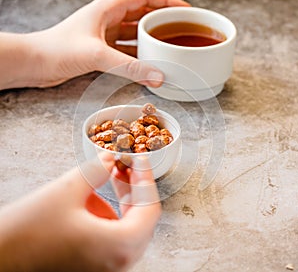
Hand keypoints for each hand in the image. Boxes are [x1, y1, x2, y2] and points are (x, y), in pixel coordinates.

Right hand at [0, 153, 160, 271]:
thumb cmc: (26, 234)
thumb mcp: (66, 191)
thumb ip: (96, 170)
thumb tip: (111, 158)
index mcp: (119, 246)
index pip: (150, 207)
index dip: (146, 178)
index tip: (140, 158)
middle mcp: (119, 261)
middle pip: (141, 216)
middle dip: (134, 185)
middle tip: (126, 163)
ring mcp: (107, 265)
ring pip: (127, 224)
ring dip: (121, 197)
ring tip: (110, 174)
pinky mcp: (94, 263)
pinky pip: (112, 233)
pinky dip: (108, 211)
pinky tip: (92, 197)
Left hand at [8, 0, 188, 88]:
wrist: (35, 63)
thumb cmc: (58, 50)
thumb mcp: (97, 55)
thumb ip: (129, 67)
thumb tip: (158, 76)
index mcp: (107, 9)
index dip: (165, 2)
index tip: (183, 11)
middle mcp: (107, 20)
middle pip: (141, 16)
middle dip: (160, 23)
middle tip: (178, 33)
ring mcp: (104, 36)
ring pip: (134, 36)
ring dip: (149, 43)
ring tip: (166, 51)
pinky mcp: (100, 51)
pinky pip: (125, 52)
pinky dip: (137, 58)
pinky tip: (147, 66)